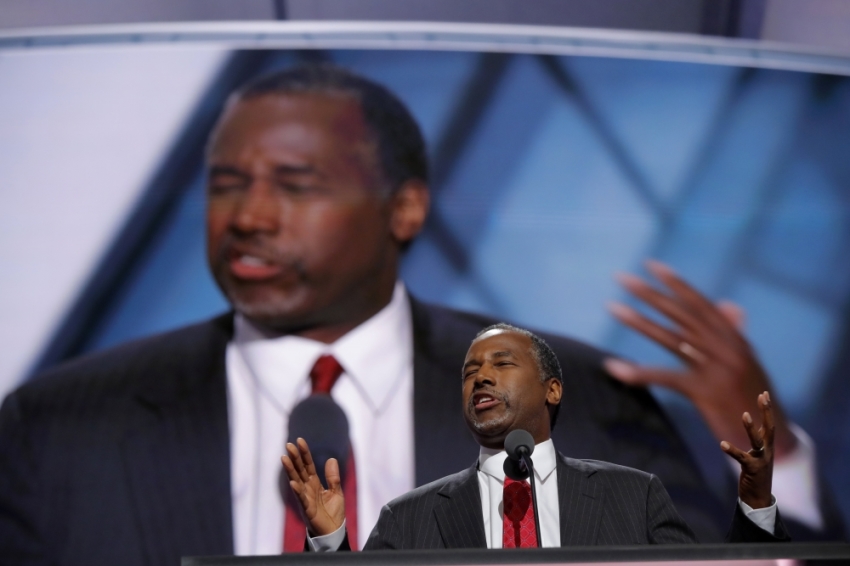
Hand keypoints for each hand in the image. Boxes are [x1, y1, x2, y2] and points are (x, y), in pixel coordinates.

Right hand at [280, 438, 345, 536]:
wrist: (333, 532)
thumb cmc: (333, 513)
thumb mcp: (336, 492)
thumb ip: (333, 477)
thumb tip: (331, 458)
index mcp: (315, 483)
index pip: (308, 465)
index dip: (304, 453)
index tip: (299, 440)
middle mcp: (308, 488)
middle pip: (300, 470)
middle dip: (294, 458)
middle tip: (288, 445)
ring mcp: (306, 498)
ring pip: (296, 481)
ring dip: (290, 470)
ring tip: (284, 458)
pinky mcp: (307, 509)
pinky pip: (302, 499)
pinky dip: (297, 491)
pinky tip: (293, 482)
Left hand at [603, 260, 795, 457]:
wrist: (768, 439)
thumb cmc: (752, 399)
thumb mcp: (747, 363)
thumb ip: (733, 334)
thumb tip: (728, 305)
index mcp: (735, 338)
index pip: (701, 303)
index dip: (676, 283)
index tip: (651, 265)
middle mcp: (727, 348)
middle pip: (682, 314)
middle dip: (650, 294)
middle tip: (621, 278)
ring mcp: (717, 368)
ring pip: (670, 338)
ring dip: (638, 321)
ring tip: (612, 306)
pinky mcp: (706, 391)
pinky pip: (665, 378)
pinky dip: (638, 373)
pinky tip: (613, 367)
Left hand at [721, 392, 774, 508]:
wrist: (758, 499)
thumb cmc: (756, 475)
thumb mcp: (757, 455)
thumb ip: (756, 441)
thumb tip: (752, 426)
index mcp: (767, 447)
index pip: (769, 424)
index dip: (767, 409)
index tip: (764, 393)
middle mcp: (767, 452)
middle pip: (769, 428)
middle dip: (766, 411)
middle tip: (763, 396)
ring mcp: (761, 461)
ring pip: (757, 442)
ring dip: (751, 428)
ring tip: (745, 414)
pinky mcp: (753, 470)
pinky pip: (742, 458)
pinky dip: (732, 450)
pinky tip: (722, 444)